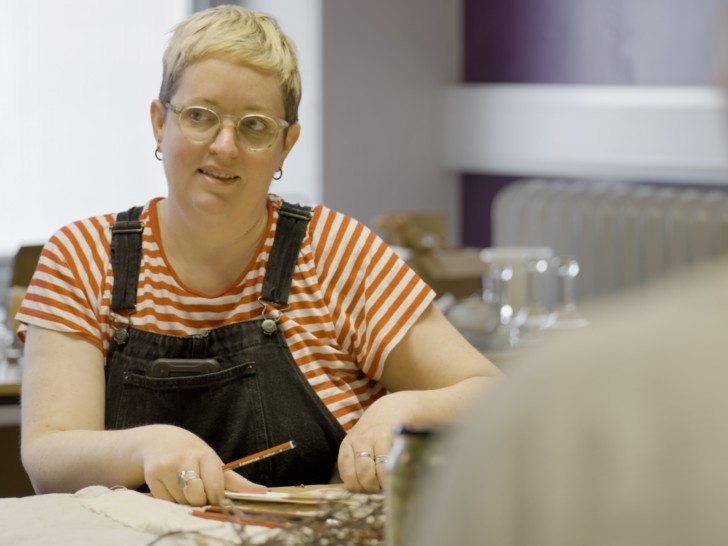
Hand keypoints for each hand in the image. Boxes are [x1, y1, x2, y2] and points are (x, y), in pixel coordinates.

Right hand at [137, 425, 265, 505]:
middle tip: (198, 488)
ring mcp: (166, 467)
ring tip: (184, 484)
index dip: (216, 497)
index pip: (214, 487)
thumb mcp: (215, 463)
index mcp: (205, 455)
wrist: (160, 442)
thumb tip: (263, 492)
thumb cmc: (194, 455)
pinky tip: (171, 485)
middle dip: (199, 499)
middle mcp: (184, 459)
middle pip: (196, 497)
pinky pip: (165, 501)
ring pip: (180, 502)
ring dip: (184, 500)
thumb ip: (238, 481)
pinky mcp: (151, 476)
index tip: (215, 495)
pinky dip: (170, 499)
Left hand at [337, 391, 417, 492]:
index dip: (358, 489)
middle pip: (362, 476)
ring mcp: (375, 438)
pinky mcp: (391, 436)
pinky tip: (397, 474)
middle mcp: (359, 442)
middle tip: (379, 490)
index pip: (348, 477)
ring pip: (377, 471)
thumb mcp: (358, 445)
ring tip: (389, 484)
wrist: (391, 408)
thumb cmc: (374, 434)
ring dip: (384, 484)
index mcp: (347, 446)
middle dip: (373, 489)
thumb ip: (356, 466)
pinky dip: (395, 473)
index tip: (367, 492)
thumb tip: (361, 496)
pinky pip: (391, 462)